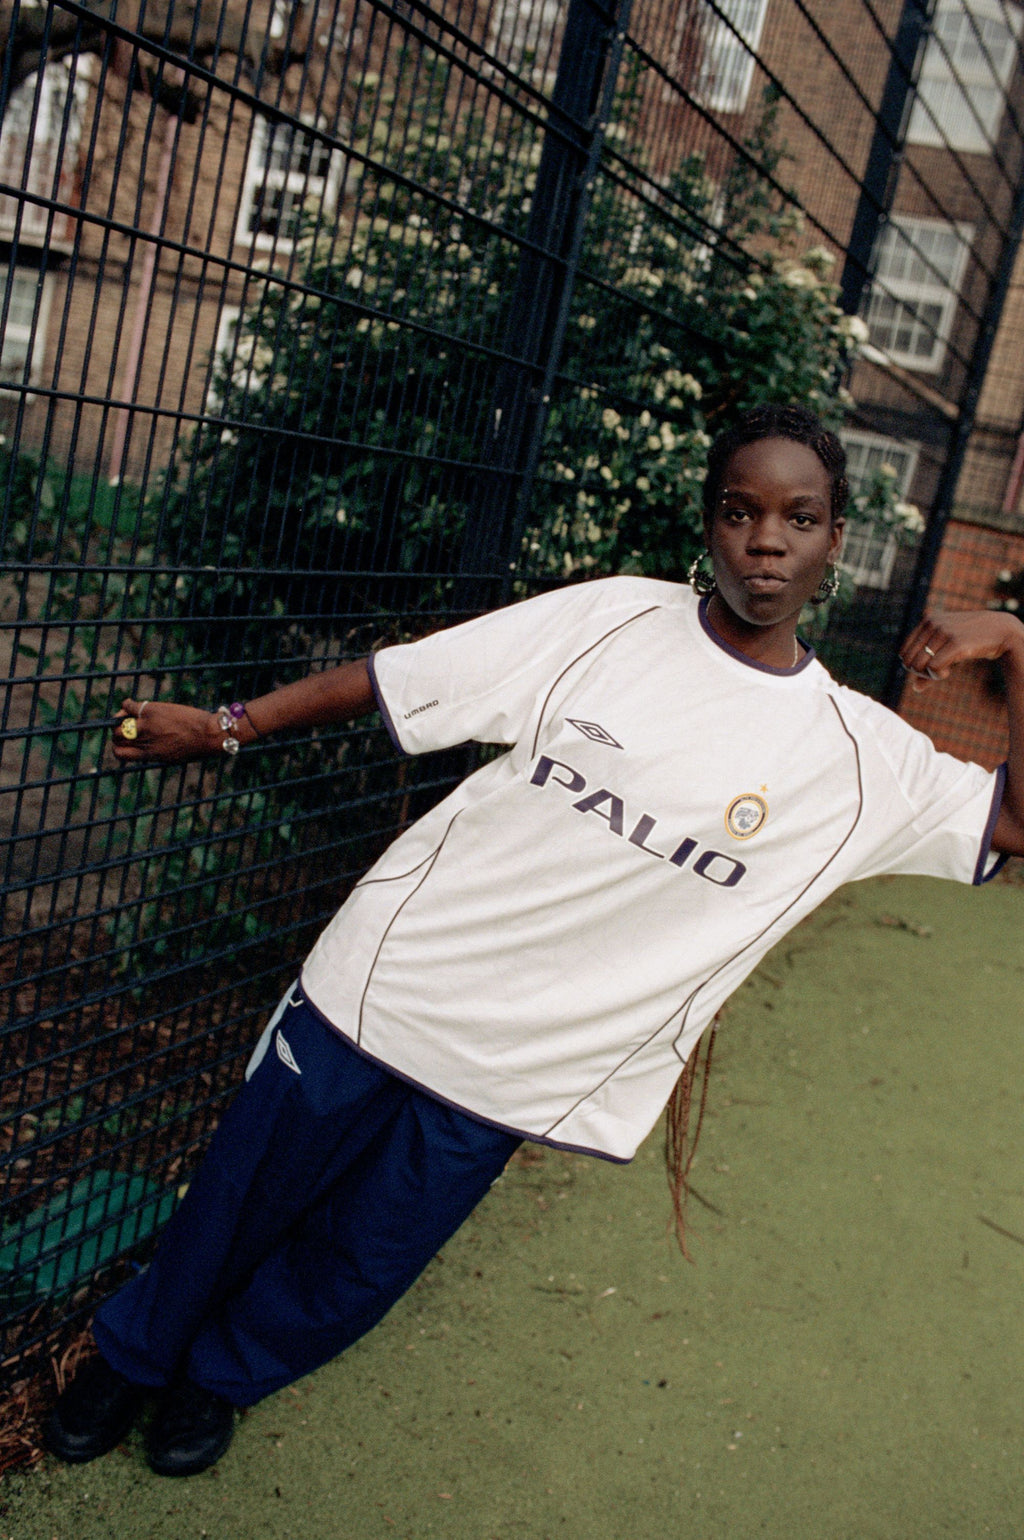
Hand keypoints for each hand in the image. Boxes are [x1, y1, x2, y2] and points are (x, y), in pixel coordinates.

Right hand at [111, 698, 222, 763]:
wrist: (207, 734)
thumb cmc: (194, 746)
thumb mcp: (170, 757)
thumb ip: (154, 753)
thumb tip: (144, 749)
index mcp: (147, 755)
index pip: (119, 753)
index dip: (118, 747)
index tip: (123, 742)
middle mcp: (143, 741)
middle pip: (116, 737)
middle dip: (118, 732)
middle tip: (126, 727)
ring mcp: (145, 725)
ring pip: (119, 723)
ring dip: (120, 719)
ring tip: (127, 716)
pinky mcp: (150, 710)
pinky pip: (128, 705)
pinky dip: (127, 705)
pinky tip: (132, 705)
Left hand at [900, 610, 1023, 692]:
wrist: (1000, 631)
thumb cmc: (971, 641)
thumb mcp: (947, 650)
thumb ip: (929, 665)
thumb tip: (915, 687)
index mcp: (927, 620)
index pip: (903, 652)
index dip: (913, 666)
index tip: (929, 668)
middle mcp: (933, 623)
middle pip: (908, 661)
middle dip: (920, 673)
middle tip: (937, 672)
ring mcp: (944, 631)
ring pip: (919, 665)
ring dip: (929, 676)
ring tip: (943, 672)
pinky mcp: (956, 642)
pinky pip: (933, 667)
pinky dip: (937, 676)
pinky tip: (948, 672)